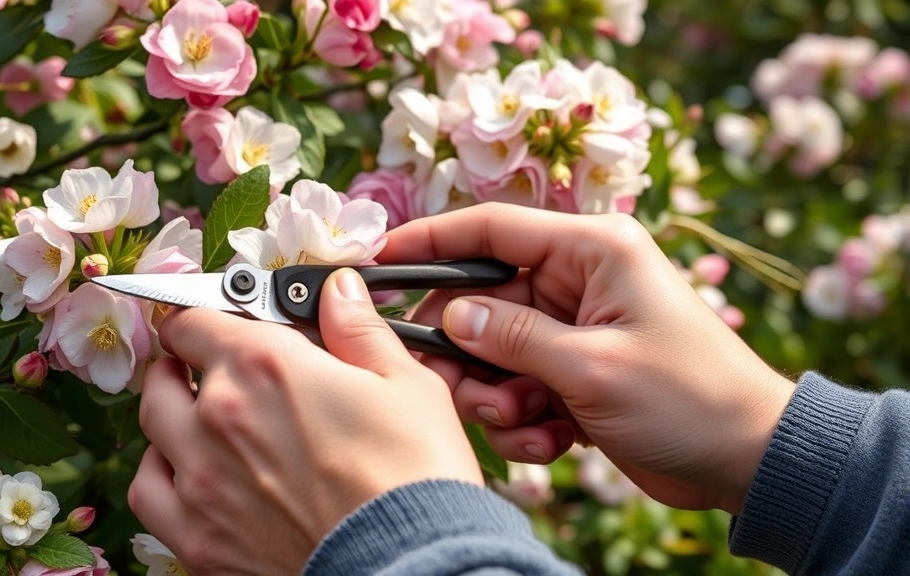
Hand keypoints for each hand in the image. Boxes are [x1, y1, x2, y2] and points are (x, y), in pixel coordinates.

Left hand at [128, 269, 482, 574]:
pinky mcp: (198, 538)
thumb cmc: (415, 475)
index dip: (206, 313)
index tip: (219, 320)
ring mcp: (200, 480)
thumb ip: (359, 329)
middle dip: (184, 360)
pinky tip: (185, 472)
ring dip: (169, 411)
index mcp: (265, 365)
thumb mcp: (406, 383)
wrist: (409, 564)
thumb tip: (338, 290)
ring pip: (152, 426)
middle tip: (210, 364)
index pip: (197, 319)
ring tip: (198, 415)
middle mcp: (218, 415)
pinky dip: (159, 472)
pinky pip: (147, 491)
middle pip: (165, 371)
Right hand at [380, 204, 795, 514]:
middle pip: (481, 299)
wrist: (746, 460)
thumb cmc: (689, 398)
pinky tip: (551, 442)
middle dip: (466, 352)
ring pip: (491, 350)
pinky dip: (519, 420)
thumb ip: (513, 337)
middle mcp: (576, 280)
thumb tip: (451, 317)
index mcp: (591, 250)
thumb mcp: (593, 366)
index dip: (429, 242)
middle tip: (459, 393)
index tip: (377, 261)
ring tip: (527, 425)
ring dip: (494, 395)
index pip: (491, 229)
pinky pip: (514, 385)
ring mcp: (571, 328)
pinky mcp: (570, 371)